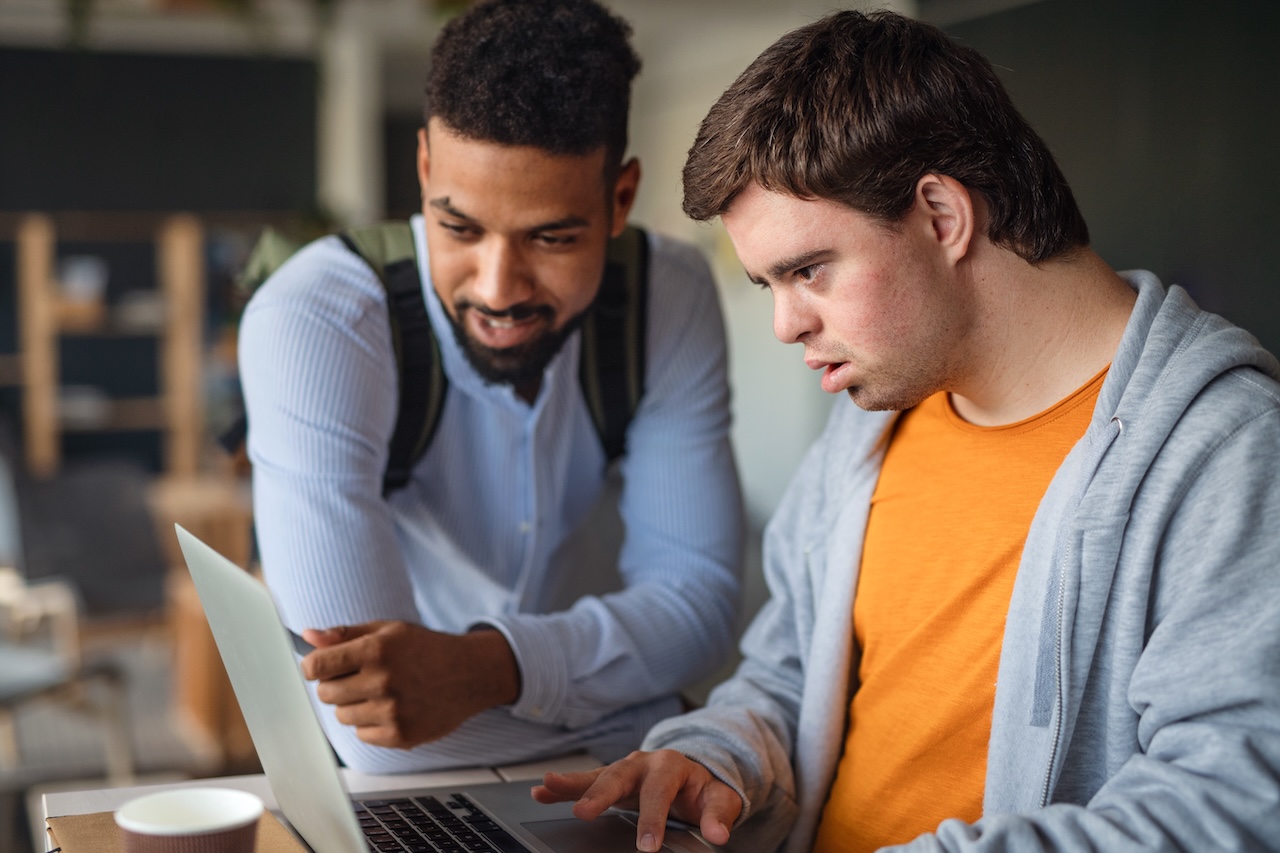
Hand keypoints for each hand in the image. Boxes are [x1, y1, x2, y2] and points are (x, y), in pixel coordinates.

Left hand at [300, 621, 519, 748]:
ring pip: (342, 716)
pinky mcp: (401, 735)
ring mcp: (392, 711)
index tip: (322, 666)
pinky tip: (393, 708)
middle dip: (336, 685)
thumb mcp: (388, 630)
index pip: (315, 666)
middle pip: (325, 693)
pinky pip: (362, 735)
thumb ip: (345, 634)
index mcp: (376, 649)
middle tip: (361, 677)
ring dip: (354, 705)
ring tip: (381, 692)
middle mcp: (383, 680)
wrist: (470, 674)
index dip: (313, 666)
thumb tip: (308, 636)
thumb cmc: (426, 649)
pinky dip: (371, 724)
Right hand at [530, 750, 741, 851]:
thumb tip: (718, 834)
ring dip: (572, 783)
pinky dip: (564, 787)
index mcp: (670, 766)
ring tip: (548, 786)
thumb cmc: (703, 789)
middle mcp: (643, 763)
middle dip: (601, 794)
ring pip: (597, 775)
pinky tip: (542, 791)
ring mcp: (624, 769)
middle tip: (584, 813)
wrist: (695, 773)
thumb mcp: (719, 799)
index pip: (659, 793)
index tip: (648, 845)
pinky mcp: (611, 779)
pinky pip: (585, 782)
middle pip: (619, 777)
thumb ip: (718, 816)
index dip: (653, 819)